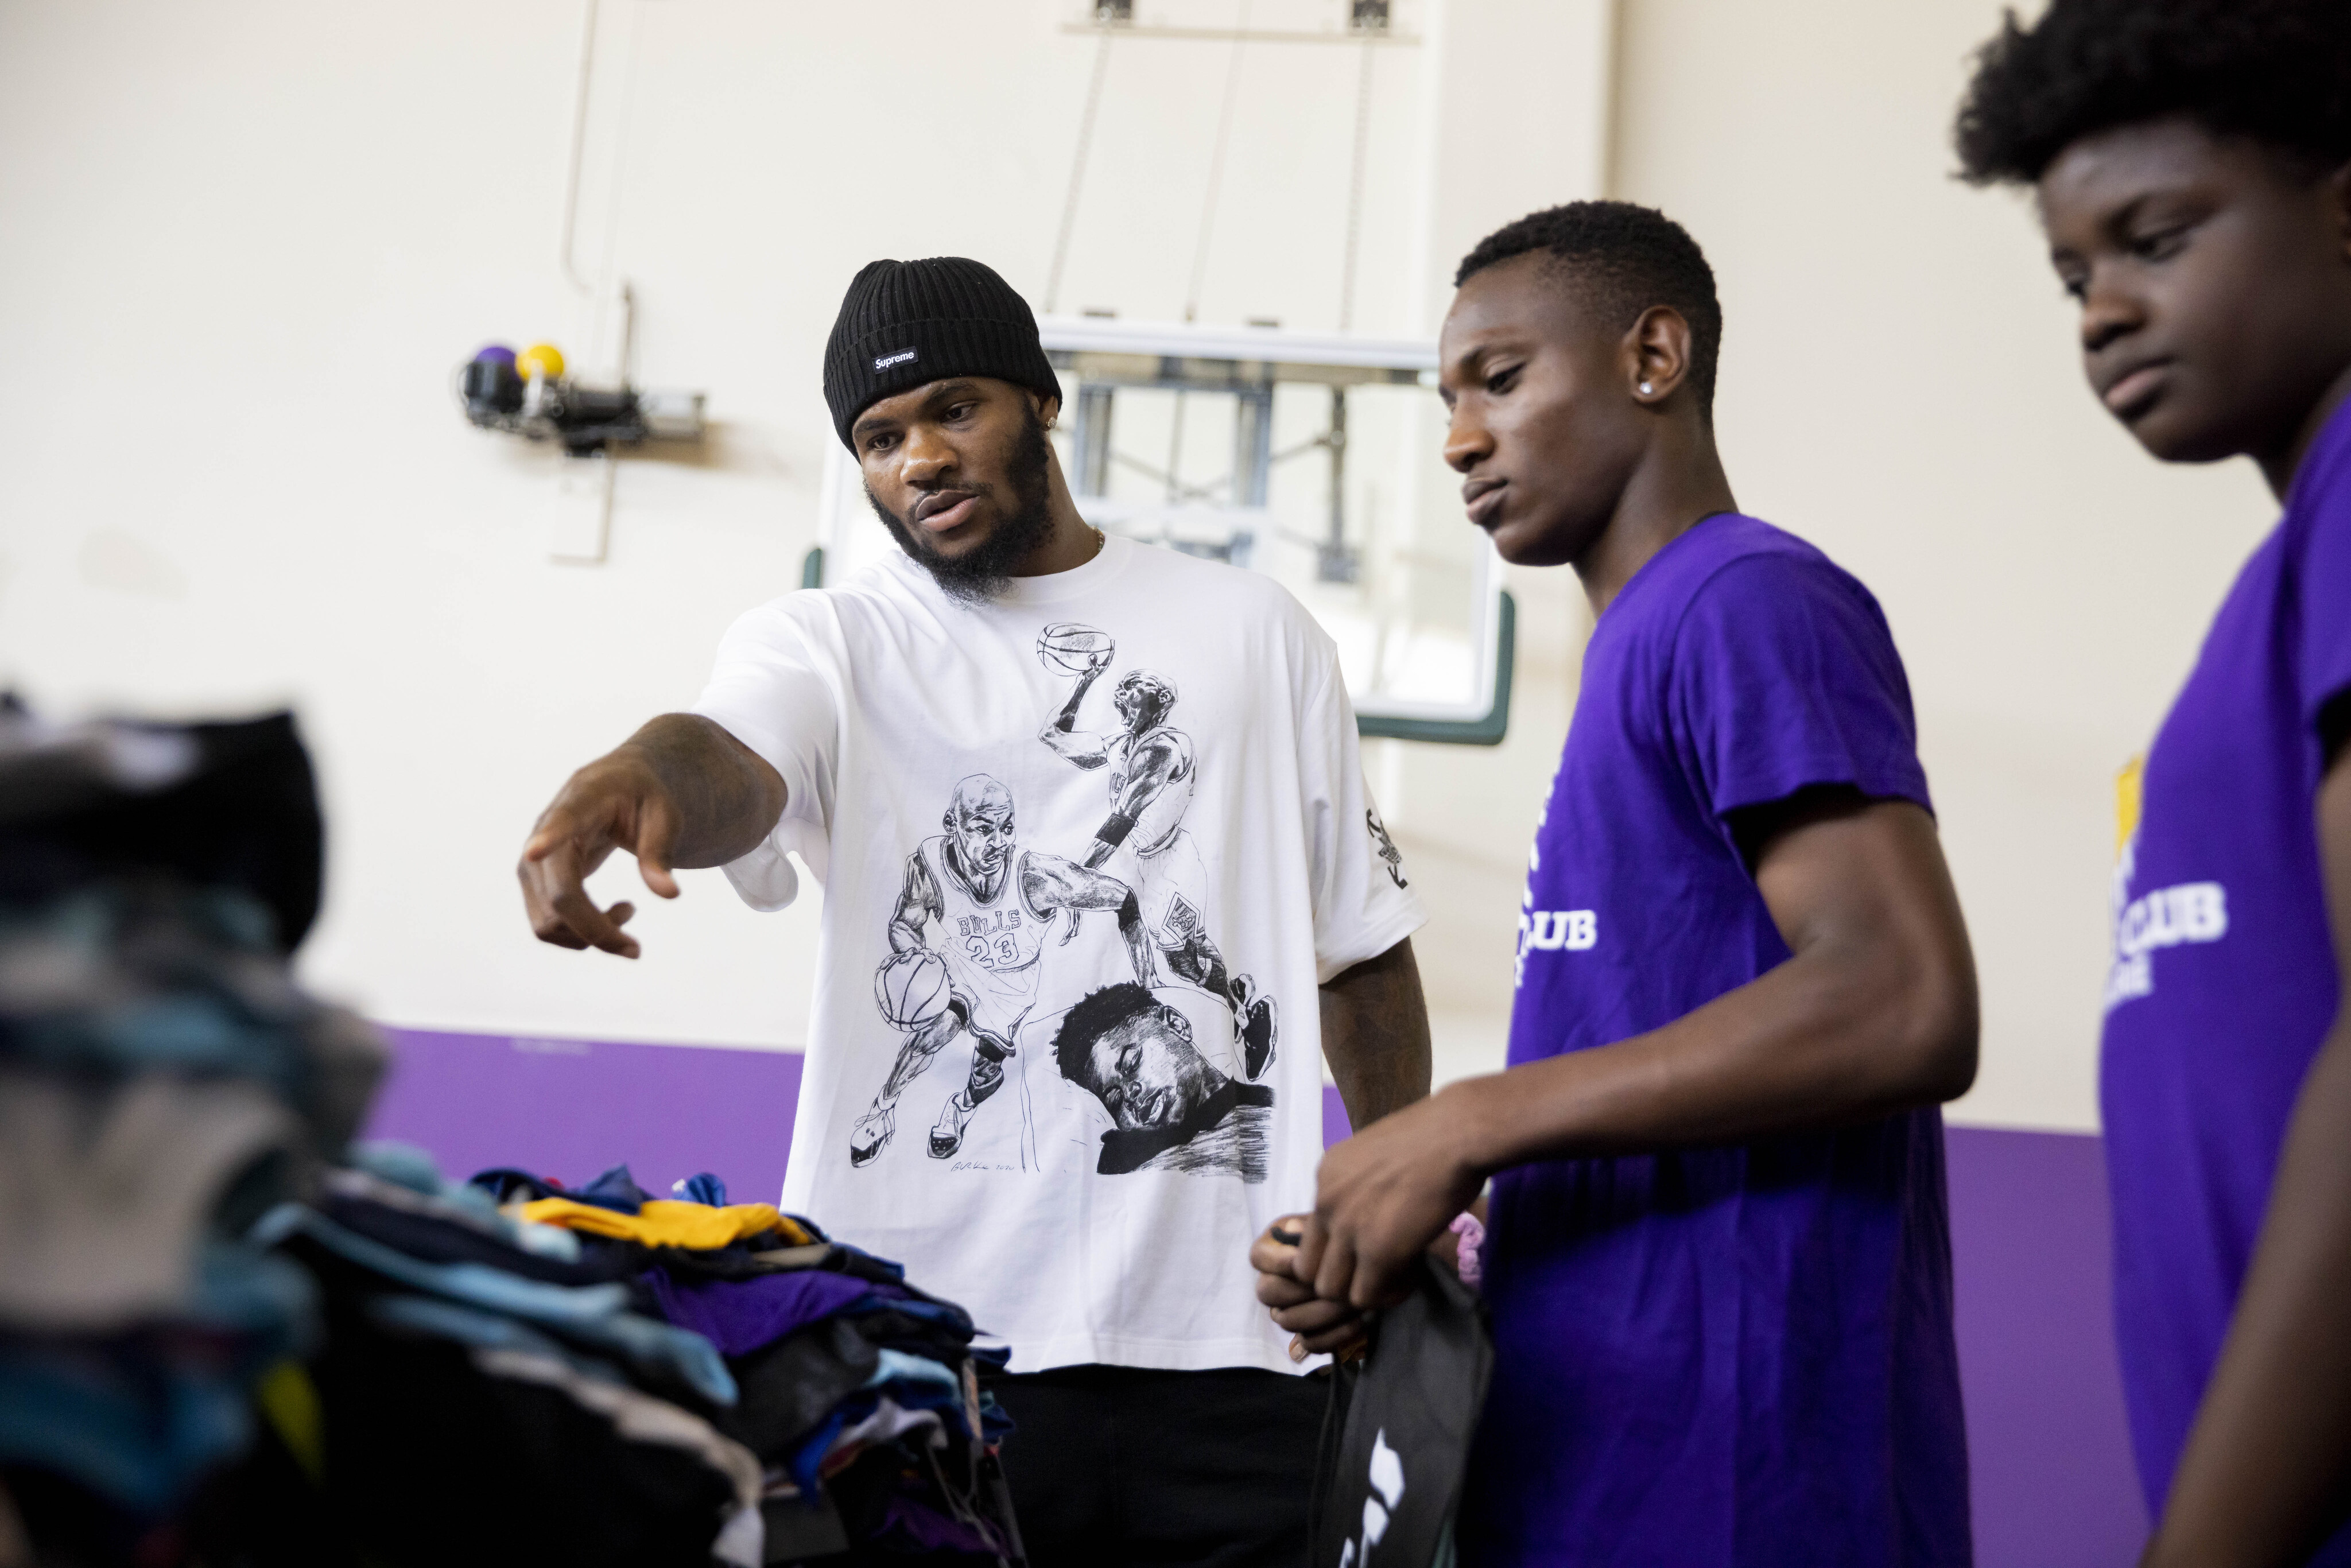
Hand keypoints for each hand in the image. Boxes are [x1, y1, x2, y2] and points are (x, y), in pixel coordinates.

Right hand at [518, 746, 683, 958]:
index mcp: (582, 800)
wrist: (617, 786)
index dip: (548, 838)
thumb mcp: (664, 815)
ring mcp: (531, 860)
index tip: (533, 852)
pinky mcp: (532, 881)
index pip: (562, 821)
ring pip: (547, 921)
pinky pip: (546, 925)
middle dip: (598, 931)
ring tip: (628, 911)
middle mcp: (543, 830)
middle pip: (561, 895)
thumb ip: (661, 851)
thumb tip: (669, 894)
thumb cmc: (643, 797)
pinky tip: (609, 915)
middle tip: (636, 948)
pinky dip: (579, 935)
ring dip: (590, 935)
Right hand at [1252, 1217, 1371, 1361]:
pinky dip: (1337, 1333)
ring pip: (1288, 1321)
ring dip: (1324, 1312)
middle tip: (1336, 1283)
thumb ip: (1313, 1226)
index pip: (1258, 1257)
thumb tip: (1296, 1230)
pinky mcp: (1305, 1335)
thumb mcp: (1331, 1221)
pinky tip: (1362, 1319)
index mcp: (1271, 1249)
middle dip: (1303, 1289)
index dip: (1279, 1261)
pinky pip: (1311, 1343)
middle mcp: (1272, 1282)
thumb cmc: (1347, 1235)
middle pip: (1267, 1292)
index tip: (1306, 1259)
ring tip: (1353, 1300)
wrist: (1370, 1262)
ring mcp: (1285, 1311)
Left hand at [1296, 1083, 1489, 1310]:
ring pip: (1331, 1290)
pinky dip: (1388, 1295)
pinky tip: (1412, 1273)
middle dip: (1341, 1278)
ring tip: (1396, 1276)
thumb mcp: (1378, 1155)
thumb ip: (1361, 1186)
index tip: (1365, 1251)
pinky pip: (1367, 1296)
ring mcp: (1348, 1228)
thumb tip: (1371, 1212)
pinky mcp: (1378, 1252)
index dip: (1335, 1252)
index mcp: (1325, 1176)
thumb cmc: (1435, 1134)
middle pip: (1309, 1269)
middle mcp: (1326, 1201)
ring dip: (1362, 1290)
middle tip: (1376, 1272)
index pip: (1310, 1235)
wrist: (1460, 1132)